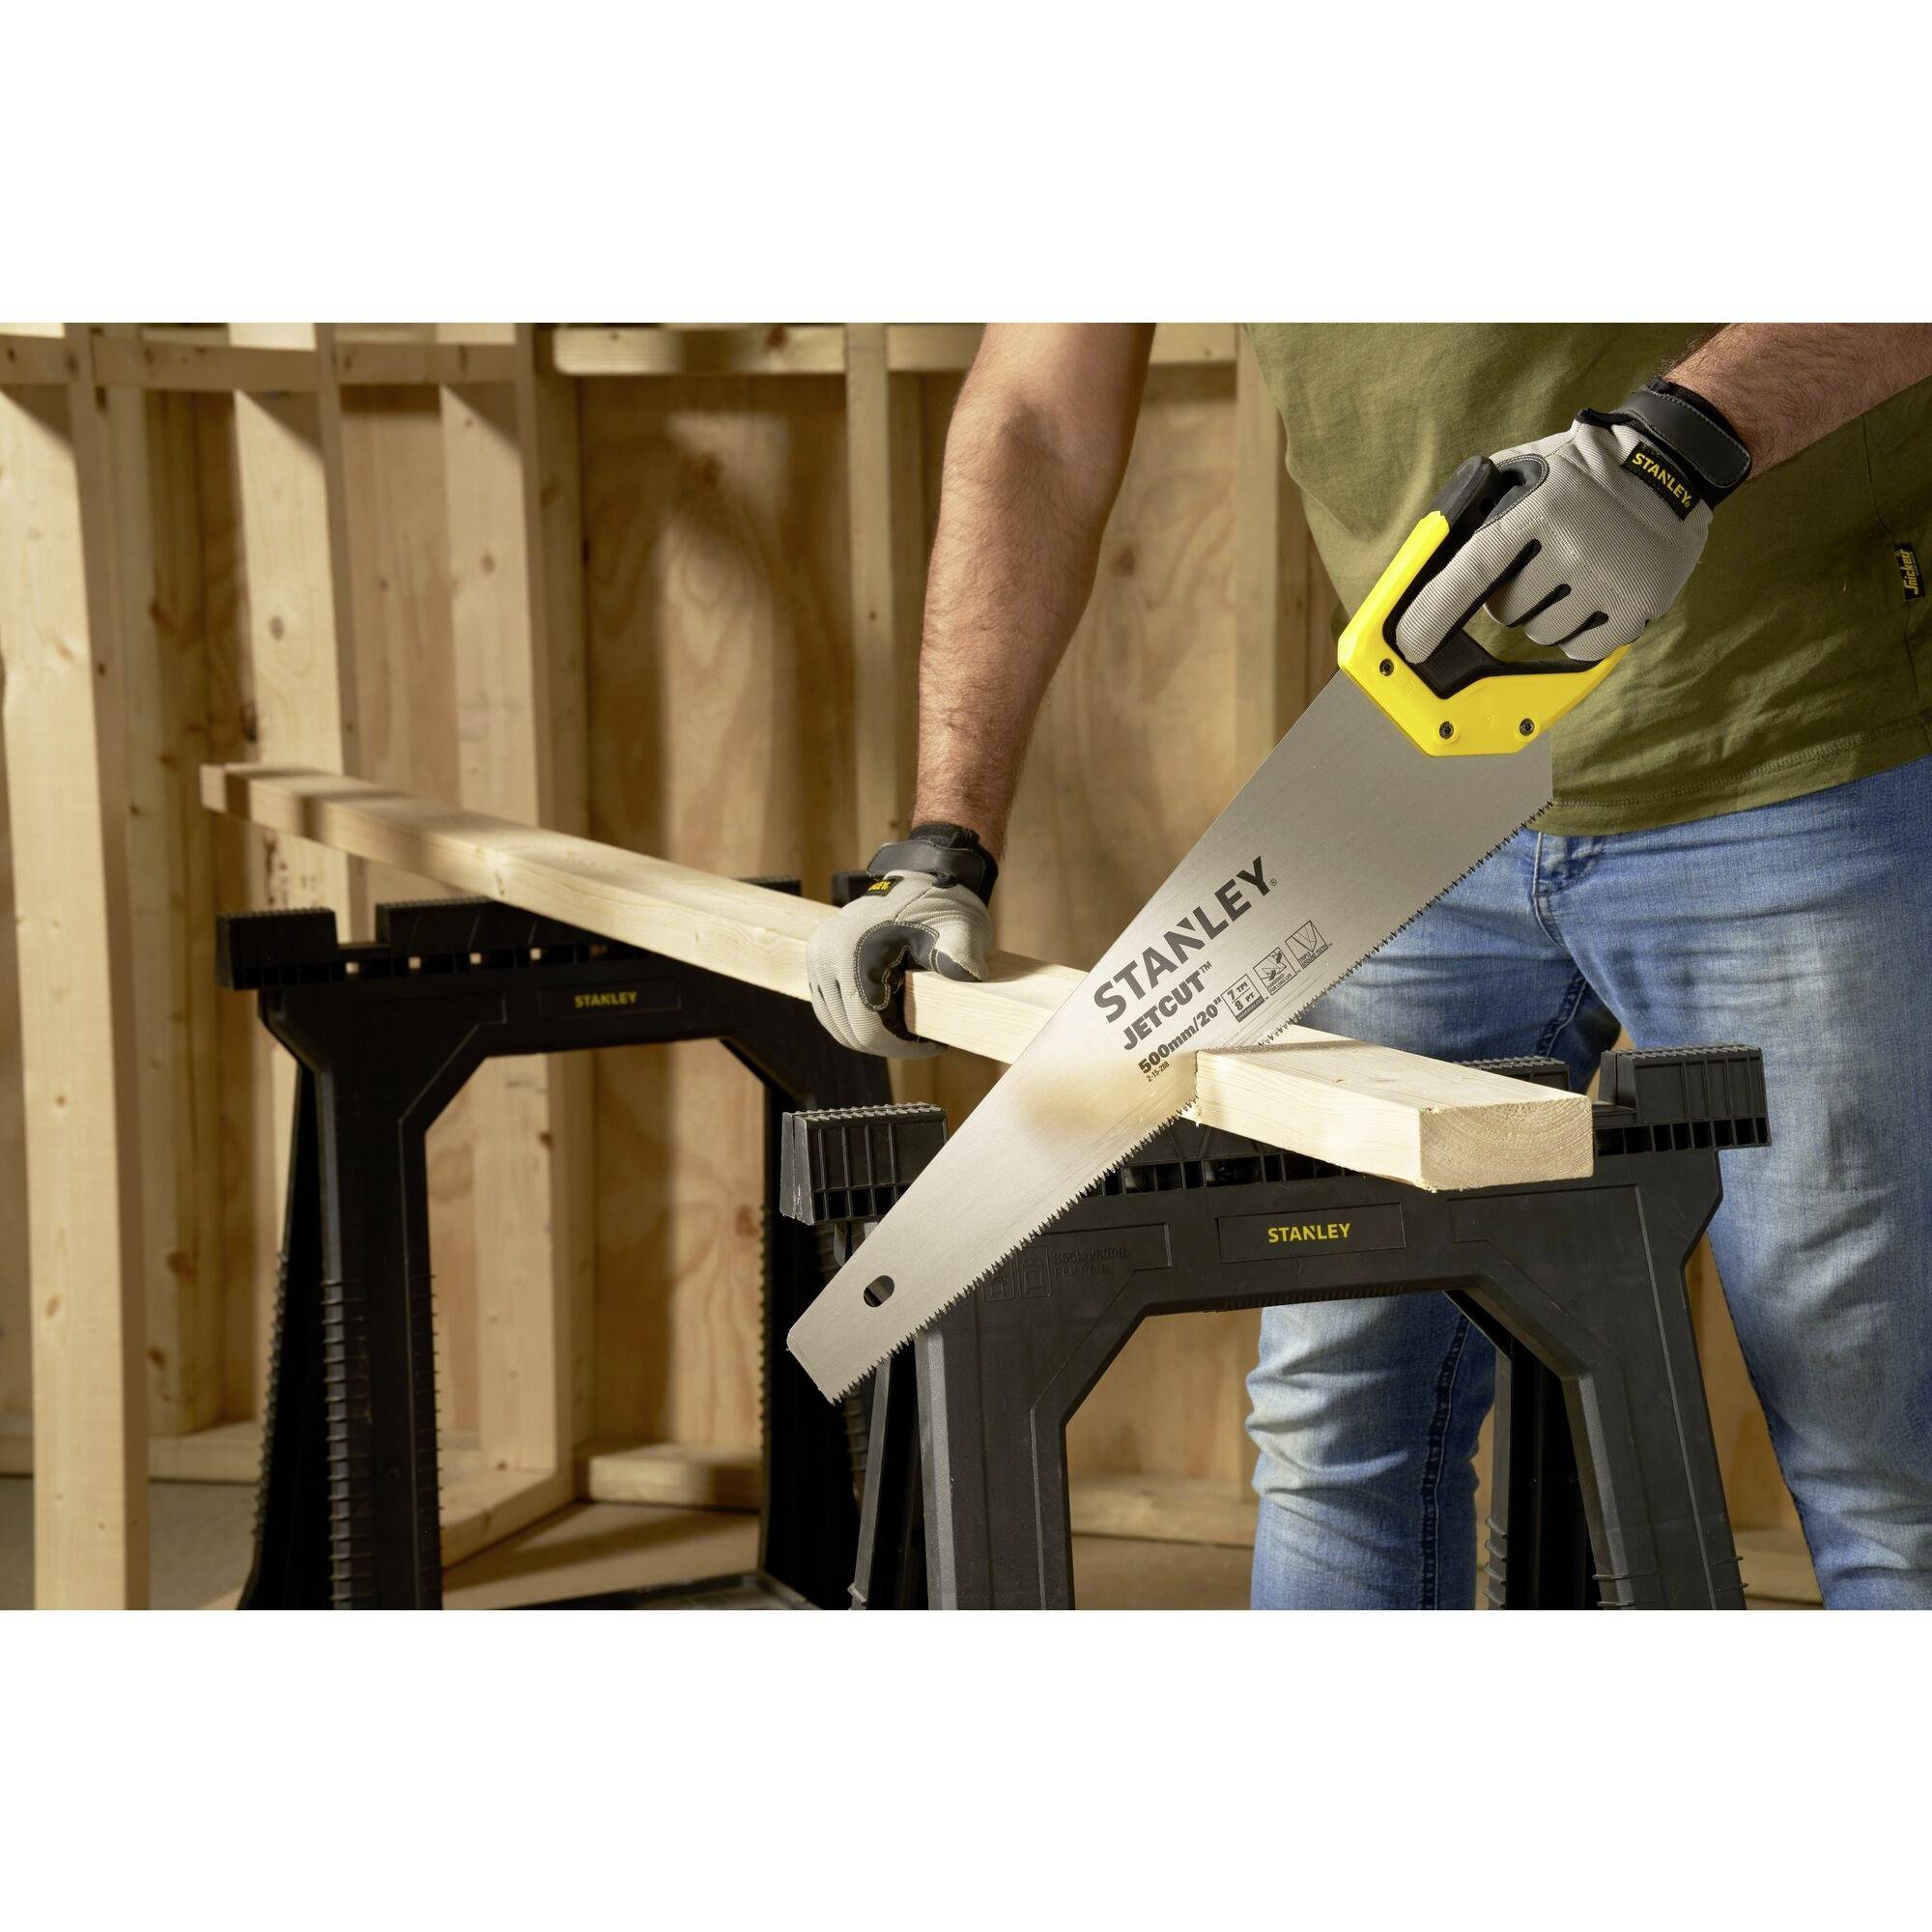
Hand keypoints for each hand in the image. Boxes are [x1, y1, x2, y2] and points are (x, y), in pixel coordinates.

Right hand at [806, 826, 995, 1057]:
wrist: (920, 877)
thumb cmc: (940, 904)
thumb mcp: (959, 928)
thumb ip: (961, 953)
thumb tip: (967, 974)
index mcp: (852, 954)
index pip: (867, 1029)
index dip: (901, 1047)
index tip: (934, 1044)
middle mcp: (824, 957)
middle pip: (849, 1032)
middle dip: (888, 1042)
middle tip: (925, 1038)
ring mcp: (817, 957)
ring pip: (838, 1024)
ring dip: (872, 1033)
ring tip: (909, 1026)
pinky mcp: (818, 959)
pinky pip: (832, 1007)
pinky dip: (858, 1018)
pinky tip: (890, 1014)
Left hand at [1394, 377, 1751, 664]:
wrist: (1671, 463)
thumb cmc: (1579, 473)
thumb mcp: (1522, 469)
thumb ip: (1475, 509)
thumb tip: (1426, 567)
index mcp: (1538, 509)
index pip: (1471, 573)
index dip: (1433, 614)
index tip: (1410, 645)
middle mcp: (1574, 546)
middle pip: (1507, 612)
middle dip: (1511, 596)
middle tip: (1537, 563)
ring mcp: (1610, 579)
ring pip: (1542, 632)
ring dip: (1544, 613)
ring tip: (1570, 572)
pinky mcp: (1640, 605)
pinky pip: (1581, 648)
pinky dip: (1578, 632)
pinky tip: (1592, 595)